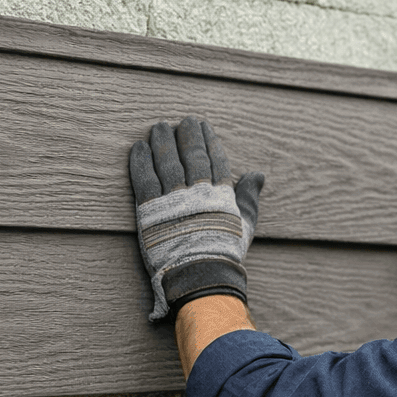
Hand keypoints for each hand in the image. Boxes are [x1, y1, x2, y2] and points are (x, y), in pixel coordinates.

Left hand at [129, 116, 264, 320]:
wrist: (201, 276)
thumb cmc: (226, 253)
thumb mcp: (245, 224)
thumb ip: (249, 197)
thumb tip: (257, 173)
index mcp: (221, 194)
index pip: (214, 159)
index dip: (208, 141)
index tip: (203, 127)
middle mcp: (198, 191)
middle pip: (191, 155)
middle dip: (187, 134)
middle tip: (183, 120)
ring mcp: (173, 199)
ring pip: (167, 161)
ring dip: (162, 141)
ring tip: (159, 126)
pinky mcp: (150, 209)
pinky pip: (144, 178)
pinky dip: (141, 161)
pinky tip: (138, 146)